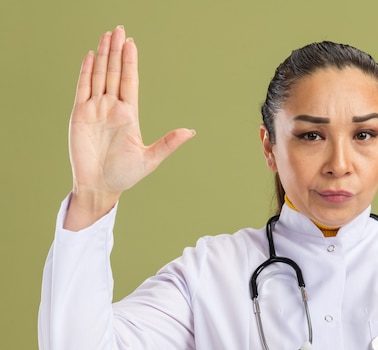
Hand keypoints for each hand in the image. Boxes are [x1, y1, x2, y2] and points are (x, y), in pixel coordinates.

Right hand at [65, 26, 194, 229]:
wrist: (99, 187)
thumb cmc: (125, 175)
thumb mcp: (150, 159)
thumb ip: (168, 143)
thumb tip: (191, 131)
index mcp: (129, 115)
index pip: (130, 82)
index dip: (130, 62)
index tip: (132, 44)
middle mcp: (112, 108)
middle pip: (114, 73)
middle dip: (116, 51)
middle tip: (119, 29)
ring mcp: (95, 109)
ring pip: (98, 76)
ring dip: (101, 56)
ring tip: (105, 36)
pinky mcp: (79, 115)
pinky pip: (82, 88)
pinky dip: (85, 72)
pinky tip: (89, 56)